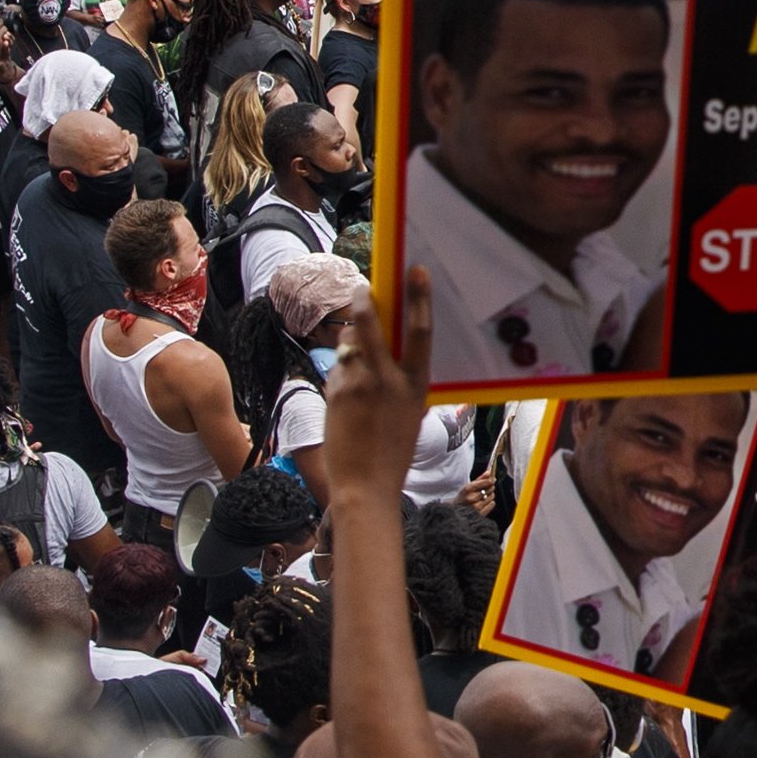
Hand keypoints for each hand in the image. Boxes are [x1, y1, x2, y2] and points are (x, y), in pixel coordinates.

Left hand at [324, 268, 436, 488]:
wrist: (365, 486)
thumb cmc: (392, 453)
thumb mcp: (411, 413)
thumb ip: (401, 382)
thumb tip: (382, 355)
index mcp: (417, 384)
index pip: (421, 330)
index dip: (419, 297)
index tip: (417, 271)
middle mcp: (388, 379)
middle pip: (373, 323)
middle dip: (365, 300)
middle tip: (362, 289)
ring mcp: (359, 384)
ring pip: (349, 341)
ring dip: (350, 339)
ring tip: (353, 352)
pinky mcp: (336, 392)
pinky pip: (337, 367)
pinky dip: (341, 370)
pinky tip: (344, 393)